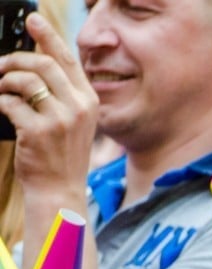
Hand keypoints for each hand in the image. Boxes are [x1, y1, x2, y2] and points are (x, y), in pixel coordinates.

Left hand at [0, 13, 97, 207]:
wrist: (60, 190)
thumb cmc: (62, 155)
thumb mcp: (74, 122)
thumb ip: (62, 94)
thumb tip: (36, 65)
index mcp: (89, 101)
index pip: (67, 60)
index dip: (48, 37)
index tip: (33, 21)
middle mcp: (79, 108)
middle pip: (44, 64)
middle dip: (16, 60)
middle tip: (2, 66)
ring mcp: (60, 120)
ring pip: (25, 81)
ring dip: (5, 81)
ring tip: (1, 90)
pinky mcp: (38, 131)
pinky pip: (10, 103)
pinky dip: (1, 102)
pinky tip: (3, 110)